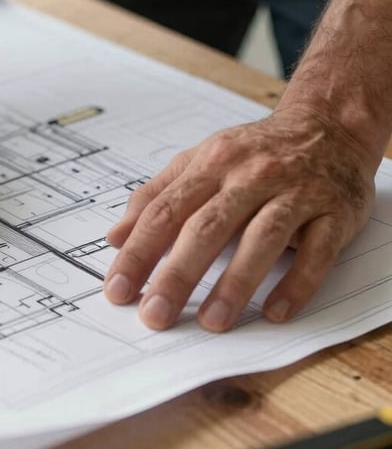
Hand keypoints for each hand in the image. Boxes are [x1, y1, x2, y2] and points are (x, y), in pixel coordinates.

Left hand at [103, 109, 376, 331]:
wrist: (328, 126)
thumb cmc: (254, 152)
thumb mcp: (198, 162)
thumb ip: (155, 197)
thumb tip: (114, 238)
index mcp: (210, 164)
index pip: (164, 212)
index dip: (138, 253)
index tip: (118, 290)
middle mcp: (250, 176)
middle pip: (206, 228)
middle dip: (177, 275)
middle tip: (154, 314)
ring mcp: (295, 193)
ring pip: (260, 239)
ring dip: (235, 284)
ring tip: (211, 322)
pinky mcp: (334, 213)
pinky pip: (317, 252)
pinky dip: (297, 283)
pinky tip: (275, 312)